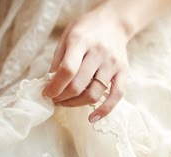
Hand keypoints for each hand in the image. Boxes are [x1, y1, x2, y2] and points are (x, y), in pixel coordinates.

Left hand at [43, 3, 128, 122]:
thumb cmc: (87, 29)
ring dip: (76, 104)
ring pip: (94, 94)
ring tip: (67, 103)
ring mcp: (113, 64)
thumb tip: (51, 85)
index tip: (47, 95)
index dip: (54, 88)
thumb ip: (58, 60)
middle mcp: (99, 53)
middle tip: (55, 99)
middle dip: (62, 98)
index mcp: (81, 41)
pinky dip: (104, 110)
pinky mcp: (123, 72)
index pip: (67, 71)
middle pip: (79, 86)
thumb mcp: (67, 37)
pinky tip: (92, 118)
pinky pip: (116, 96)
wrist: (113, 23)